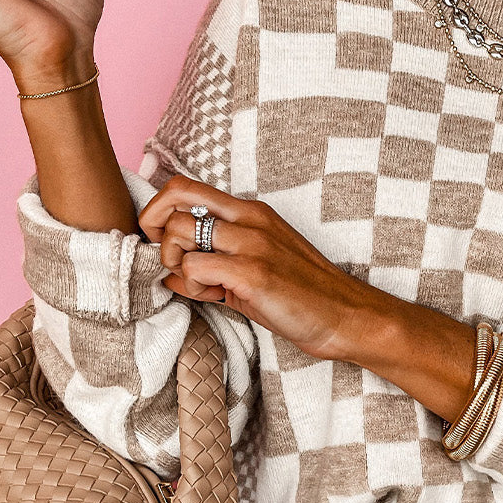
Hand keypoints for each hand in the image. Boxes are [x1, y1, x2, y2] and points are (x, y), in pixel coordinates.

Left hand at [138, 175, 386, 360]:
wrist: (345, 316)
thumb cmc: (300, 295)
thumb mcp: (254, 267)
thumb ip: (213, 263)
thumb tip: (167, 272)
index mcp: (250, 212)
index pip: (185, 187)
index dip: (158, 211)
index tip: (160, 241)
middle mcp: (249, 219)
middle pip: (174, 204)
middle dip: (160, 240)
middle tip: (176, 267)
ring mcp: (252, 243)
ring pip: (178, 233)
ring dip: (176, 265)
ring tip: (201, 285)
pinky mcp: (252, 272)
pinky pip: (194, 267)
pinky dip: (192, 286)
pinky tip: (215, 296)